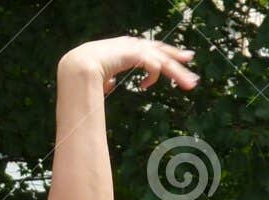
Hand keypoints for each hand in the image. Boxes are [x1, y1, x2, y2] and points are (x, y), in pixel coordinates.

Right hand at [60, 37, 198, 94]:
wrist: (76, 67)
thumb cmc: (82, 73)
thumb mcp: (98, 77)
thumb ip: (106, 79)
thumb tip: (108, 86)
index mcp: (124, 48)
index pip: (149, 49)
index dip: (163, 53)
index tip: (176, 58)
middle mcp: (132, 44)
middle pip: (161, 51)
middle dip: (177, 57)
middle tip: (191, 61)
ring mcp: (134, 47)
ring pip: (163, 59)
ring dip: (177, 73)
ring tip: (190, 84)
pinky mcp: (135, 54)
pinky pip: (153, 66)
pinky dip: (152, 77)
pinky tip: (144, 87)